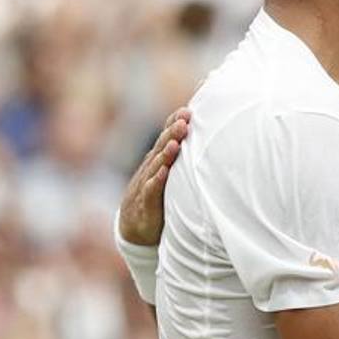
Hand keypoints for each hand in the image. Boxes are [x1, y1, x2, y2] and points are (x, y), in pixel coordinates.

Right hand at [118, 108, 189, 245]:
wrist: (134, 228)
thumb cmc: (158, 197)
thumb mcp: (169, 175)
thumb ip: (181, 158)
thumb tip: (204, 141)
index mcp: (159, 160)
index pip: (166, 138)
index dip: (174, 124)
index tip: (188, 110)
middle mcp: (151, 169)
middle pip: (161, 147)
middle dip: (172, 133)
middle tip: (184, 120)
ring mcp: (146, 185)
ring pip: (156, 166)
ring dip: (166, 154)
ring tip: (175, 142)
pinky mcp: (145, 204)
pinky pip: (151, 191)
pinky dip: (157, 181)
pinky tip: (164, 172)